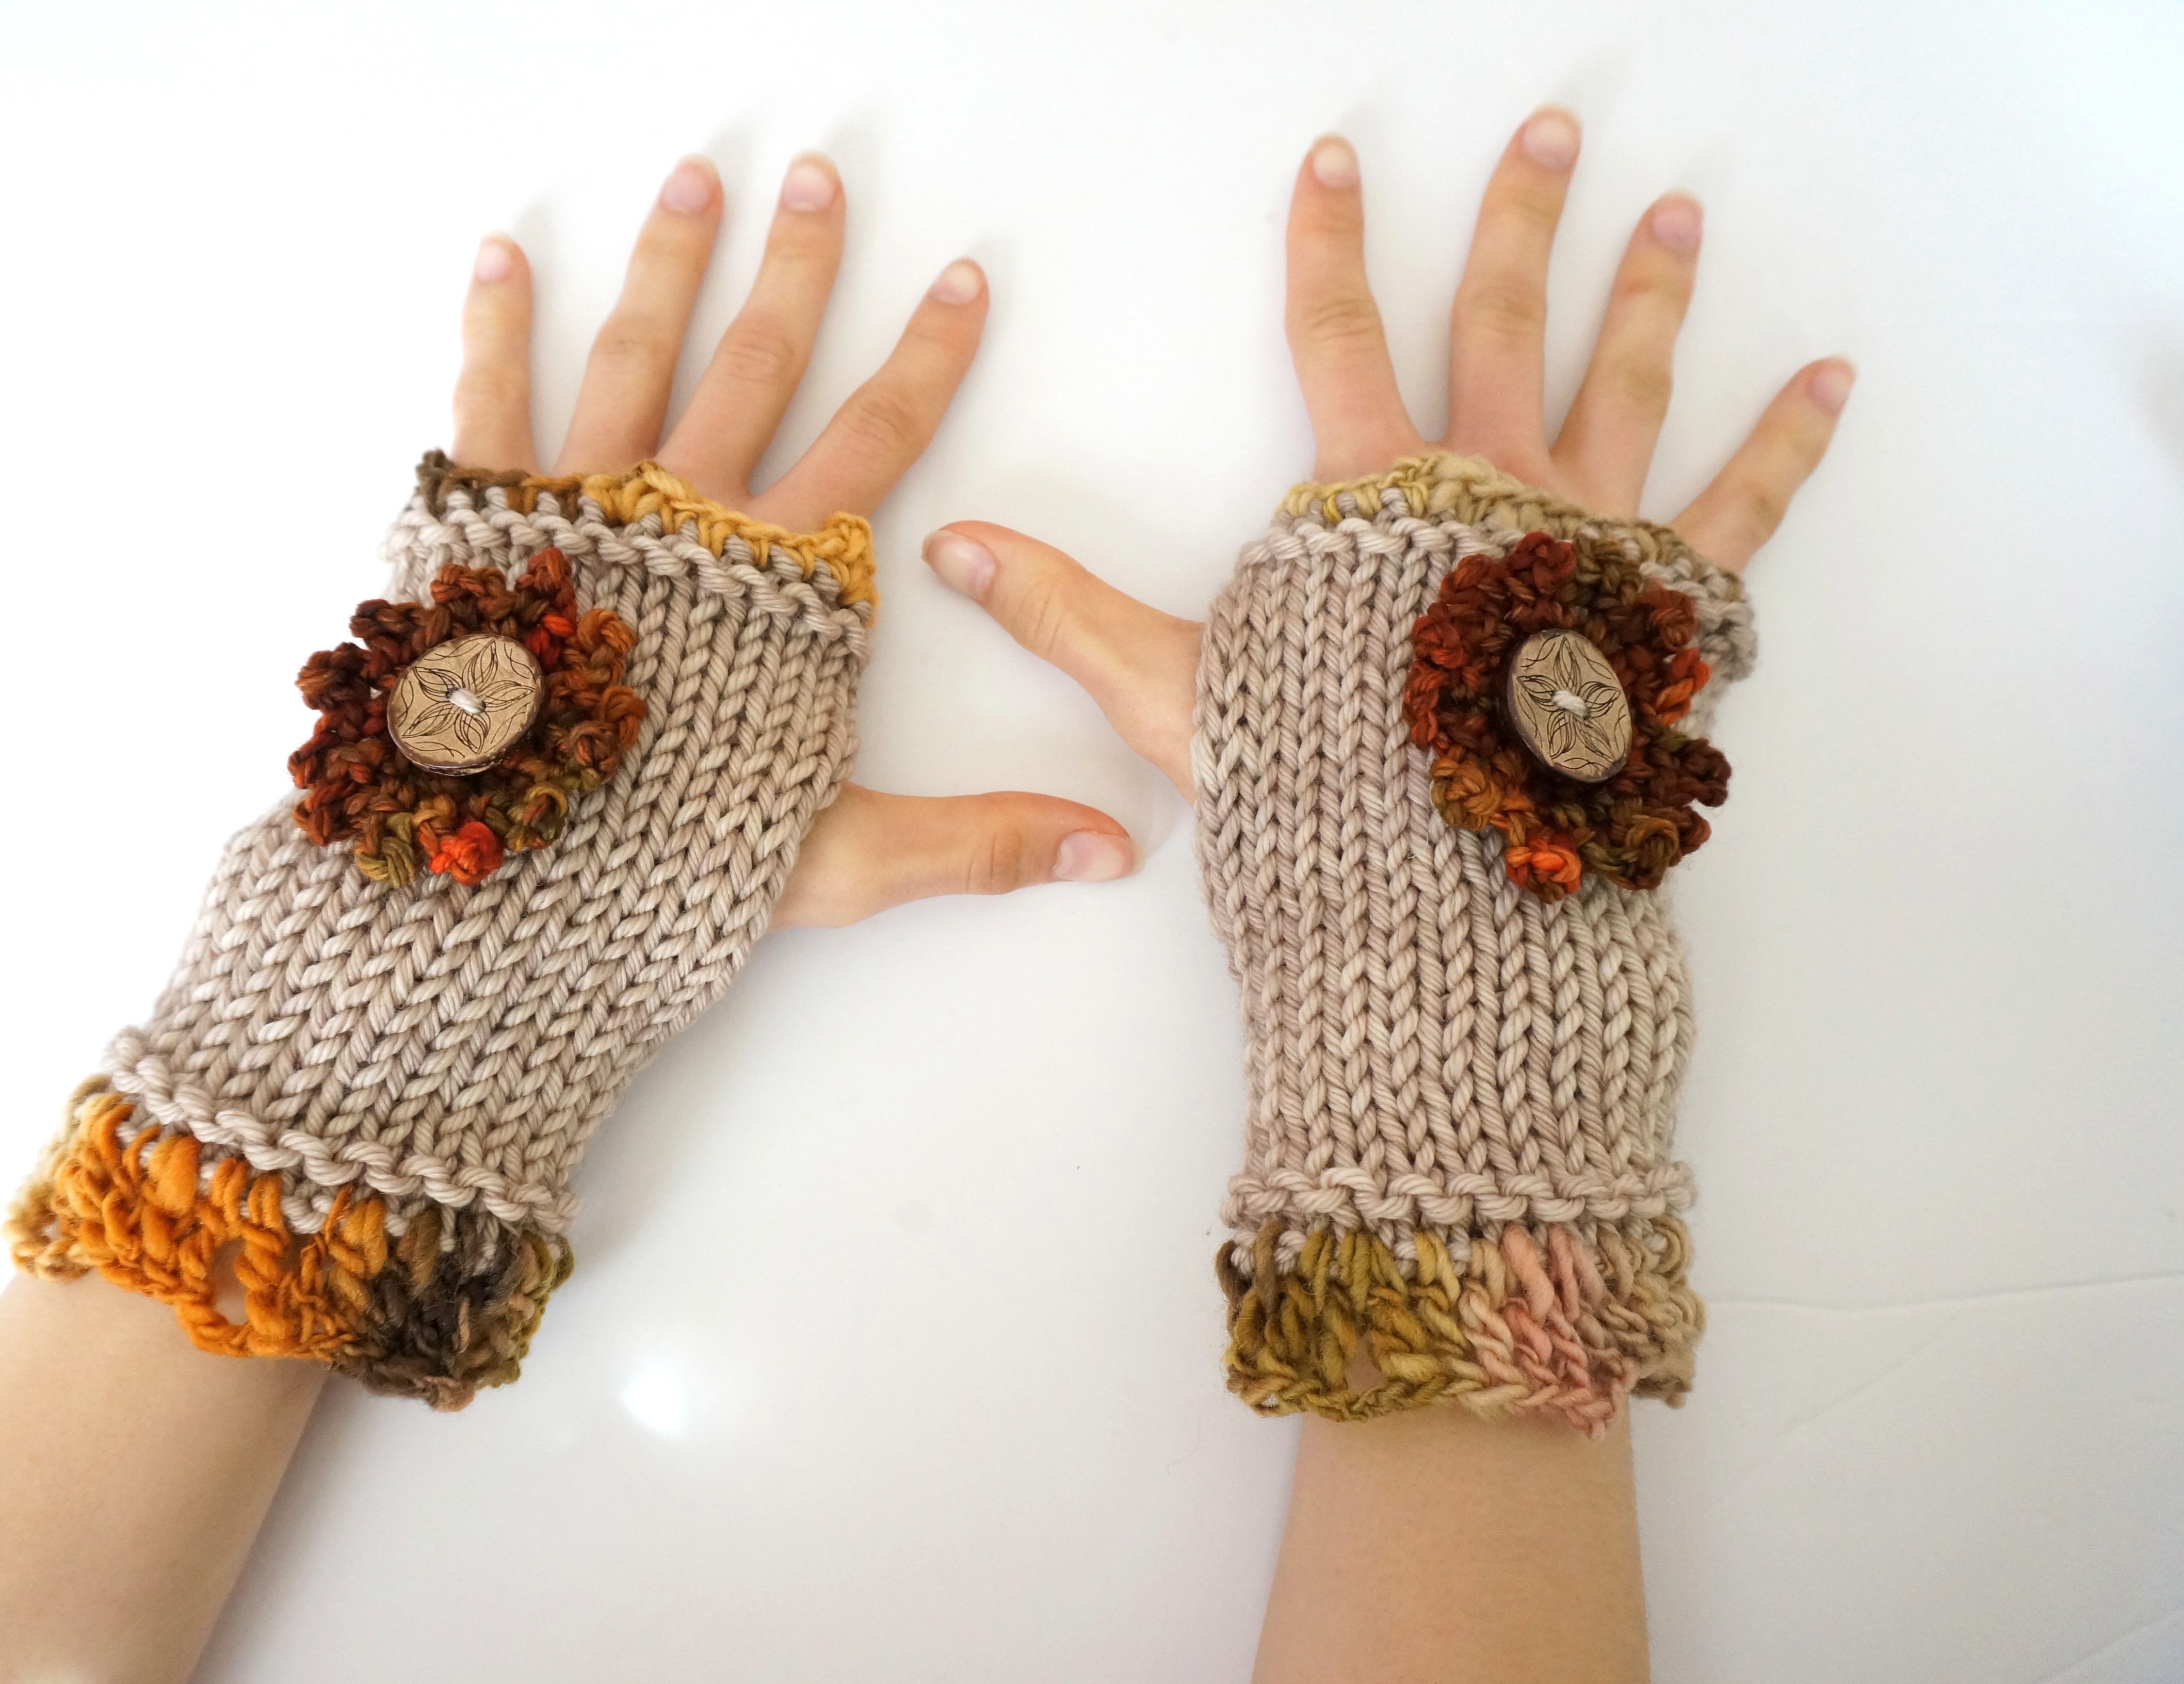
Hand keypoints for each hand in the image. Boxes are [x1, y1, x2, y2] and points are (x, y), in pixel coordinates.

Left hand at [449, 153, 1137, 926]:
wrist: (510, 888)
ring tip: (694, 179)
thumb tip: (1111, 845)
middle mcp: (684, 522)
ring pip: (636, 356)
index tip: (958, 282)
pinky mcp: (483, 529)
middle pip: (757, 366)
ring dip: (669, 262)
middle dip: (794, 269)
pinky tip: (500, 257)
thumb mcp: (842, 859)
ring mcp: (580, 513)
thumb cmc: (669, 873)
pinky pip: (489, 404)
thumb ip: (974, 840)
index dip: (925, 361)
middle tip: (814, 179)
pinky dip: (495, 325)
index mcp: (778, 585)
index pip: (875, 442)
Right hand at [918, 108, 1852, 800]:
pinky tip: (1827, 381)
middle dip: (1521, 220)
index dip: (1329, 246)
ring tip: (1677, 215)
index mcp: (1374, 504)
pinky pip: (1743, 510)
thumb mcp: (1175, 697)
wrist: (1444, 894)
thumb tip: (957, 548)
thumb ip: (1069, 615)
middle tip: (1552, 135)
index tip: (1335, 163)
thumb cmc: (1314, 794)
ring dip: (1650, 292)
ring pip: (1626, 386)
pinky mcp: (1665, 610)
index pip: (1339, 340)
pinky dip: (1788, 442)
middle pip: (1504, 324)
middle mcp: (1490, 496)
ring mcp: (1586, 545)